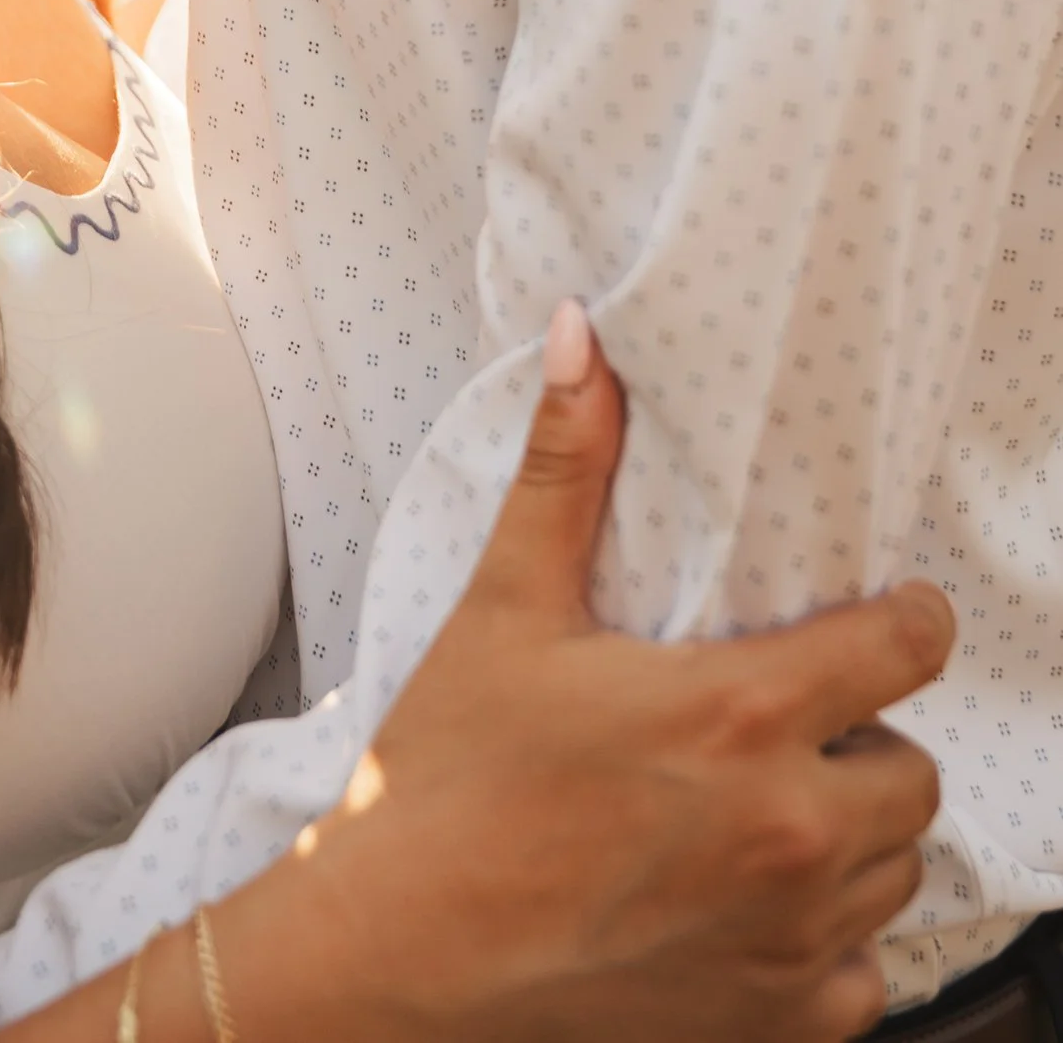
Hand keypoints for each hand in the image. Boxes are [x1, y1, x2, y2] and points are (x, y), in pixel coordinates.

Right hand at [223, 307, 950, 1042]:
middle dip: (865, 741)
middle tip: (786, 729)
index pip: (906, 650)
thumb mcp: (507, 609)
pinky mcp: (776, 1022)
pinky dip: (824, 946)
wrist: (400, 953)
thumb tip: (582, 340)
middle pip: (914, 771)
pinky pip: (862, 977)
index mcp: (738, 716)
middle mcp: (788, 831)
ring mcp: (791, 938)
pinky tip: (747, 908)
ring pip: (895, 873)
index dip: (909, 622)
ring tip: (761, 810)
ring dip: (849, 839)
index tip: (892, 617)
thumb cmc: (447, 782)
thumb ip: (565, 470)